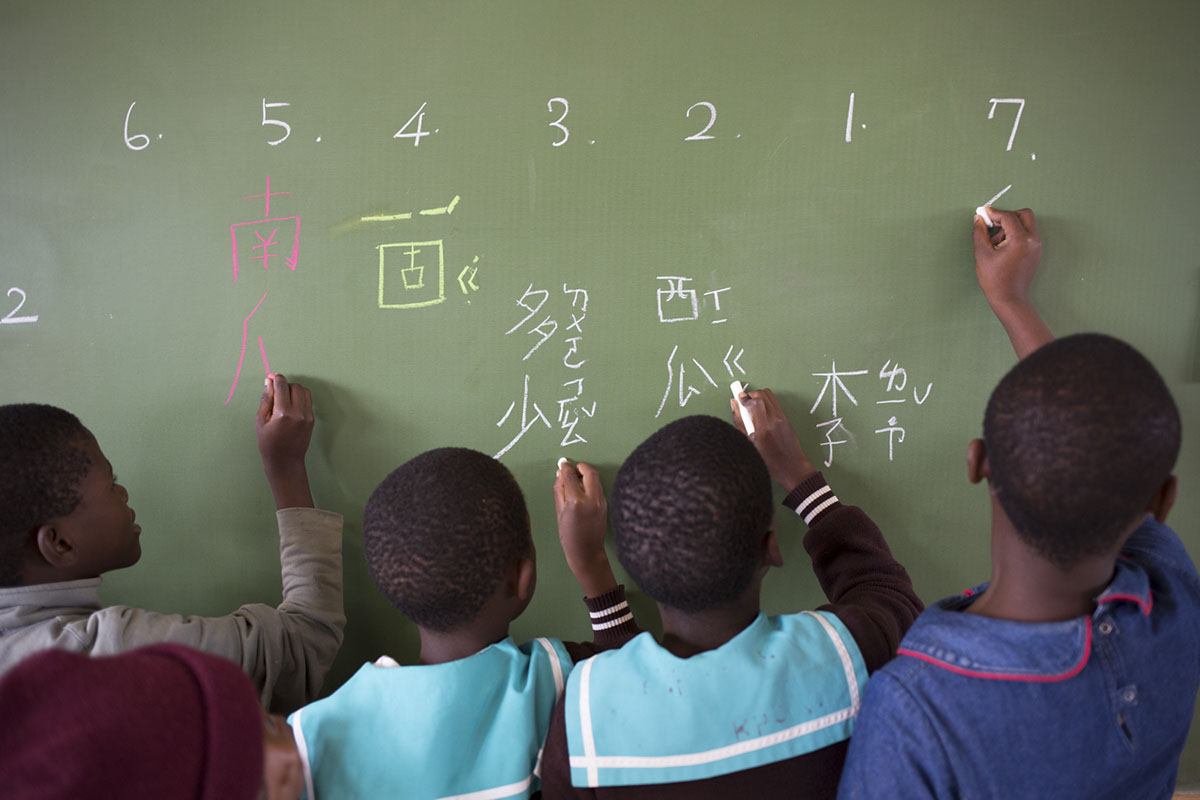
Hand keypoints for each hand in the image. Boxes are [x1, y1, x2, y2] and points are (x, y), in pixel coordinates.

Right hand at [256, 374, 314, 508]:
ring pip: (304, 391)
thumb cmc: (268, 443)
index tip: (271, 377)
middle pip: (295, 386)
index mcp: (283, 414)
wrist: (285, 462)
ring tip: (283, 400)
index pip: (282, 386)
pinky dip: (299, 398)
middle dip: (285, 385)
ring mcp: (308, 416)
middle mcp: (298, 413)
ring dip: (294, 390)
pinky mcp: (312, 420)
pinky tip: (290, 406)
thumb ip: (266, 399)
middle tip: (276, 392)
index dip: (276, 379)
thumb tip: (269, 381)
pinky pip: (308, 401)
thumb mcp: (261, 421)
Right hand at [554, 459, 615, 597]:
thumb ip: (559, 491)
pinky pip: (598, 487)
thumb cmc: (570, 537)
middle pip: (589, 471)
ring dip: (585, 475)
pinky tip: (582, 491)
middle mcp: (592, 499)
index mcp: (577, 502)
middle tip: (572, 469)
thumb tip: (560, 474)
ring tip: (575, 482)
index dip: (565, 467)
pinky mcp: (606, 504)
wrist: (587, 553)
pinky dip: (590, 484)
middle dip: (580, 466)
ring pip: (595, 478)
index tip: (562, 464)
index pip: (571, 476)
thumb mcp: (559, 513)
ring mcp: (601, 502)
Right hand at [730, 387, 815, 490]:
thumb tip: (734, 404)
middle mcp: (775, 420)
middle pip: (763, 394)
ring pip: (770, 396)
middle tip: (745, 402)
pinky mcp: (787, 419)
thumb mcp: (748, 444)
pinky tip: (761, 413)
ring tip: (753, 407)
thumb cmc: (769, 461)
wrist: (791, 468)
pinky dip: (767, 403)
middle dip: (751, 394)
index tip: (738, 398)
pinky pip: (775, 403)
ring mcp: (783, 418)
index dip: (744, 397)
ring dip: (760, 397)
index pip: (755, 402)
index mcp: (764, 427)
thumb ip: (739, 422)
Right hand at [973, 207, 1040, 309]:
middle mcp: (1033, 240)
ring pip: (1026, 224)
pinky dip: (1016, 234)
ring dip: (1011, 226)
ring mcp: (1037, 246)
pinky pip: (1027, 234)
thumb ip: (980, 233)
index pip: (1008, 217)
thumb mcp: (982, 254)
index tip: (983, 213)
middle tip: (993, 225)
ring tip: (996, 242)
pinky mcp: (1036, 251)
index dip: (994, 213)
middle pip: (1024, 215)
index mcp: (1021, 240)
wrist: (1009, 298)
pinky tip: (1003, 246)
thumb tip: (979, 219)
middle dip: (1007, 216)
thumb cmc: (995, 279)